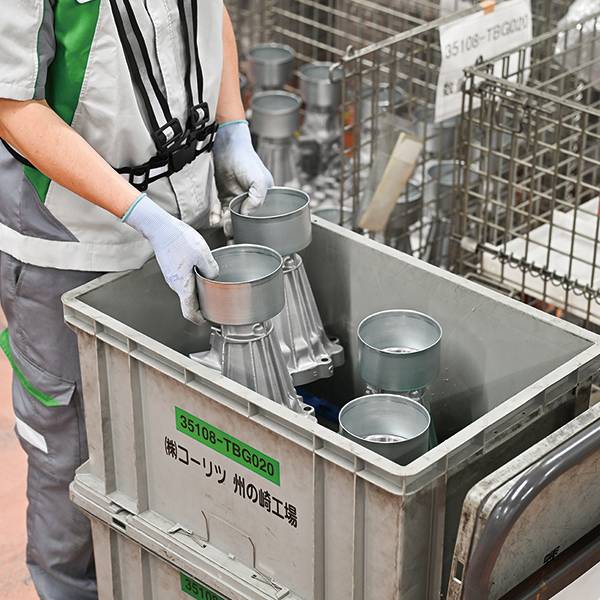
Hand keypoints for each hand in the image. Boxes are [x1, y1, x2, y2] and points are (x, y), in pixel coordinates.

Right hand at [123, 194, 218, 323]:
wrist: (160, 227)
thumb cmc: (178, 239)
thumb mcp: (202, 254)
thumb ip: (211, 268)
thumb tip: (215, 277)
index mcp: (182, 285)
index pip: (189, 312)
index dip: (199, 320)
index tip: (208, 320)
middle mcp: (175, 284)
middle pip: (189, 303)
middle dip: (202, 306)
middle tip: (216, 304)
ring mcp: (171, 277)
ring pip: (187, 291)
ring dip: (199, 293)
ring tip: (212, 288)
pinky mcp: (171, 269)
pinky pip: (184, 281)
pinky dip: (193, 283)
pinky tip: (202, 273)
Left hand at [212, 120, 272, 224]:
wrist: (227, 146)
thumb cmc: (246, 159)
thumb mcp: (260, 180)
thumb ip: (257, 200)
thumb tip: (246, 215)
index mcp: (263, 197)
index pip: (258, 216)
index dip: (250, 223)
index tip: (242, 226)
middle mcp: (250, 199)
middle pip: (243, 219)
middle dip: (235, 225)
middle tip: (229, 227)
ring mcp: (236, 197)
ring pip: (230, 217)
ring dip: (225, 223)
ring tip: (221, 223)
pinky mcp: (223, 195)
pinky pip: (219, 210)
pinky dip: (216, 216)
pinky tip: (214, 218)